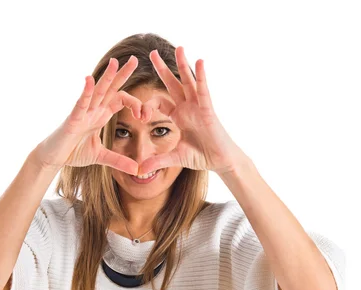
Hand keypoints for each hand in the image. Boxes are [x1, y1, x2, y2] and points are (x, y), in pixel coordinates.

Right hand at [33, 56, 142, 175]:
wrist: (53, 158)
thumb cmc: (73, 153)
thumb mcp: (101, 157)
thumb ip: (118, 161)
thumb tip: (137, 170)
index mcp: (101, 115)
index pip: (120, 100)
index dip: (135, 104)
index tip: (145, 115)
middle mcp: (93, 110)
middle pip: (111, 88)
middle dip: (122, 74)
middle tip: (136, 59)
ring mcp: (83, 113)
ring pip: (97, 91)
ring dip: (106, 77)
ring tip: (115, 62)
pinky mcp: (72, 119)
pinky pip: (80, 103)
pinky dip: (86, 92)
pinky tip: (90, 81)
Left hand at [137, 46, 244, 175]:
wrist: (220, 162)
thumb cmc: (202, 157)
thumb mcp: (174, 158)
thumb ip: (157, 161)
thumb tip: (139, 171)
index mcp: (178, 115)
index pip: (159, 102)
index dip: (147, 105)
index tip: (139, 115)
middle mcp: (187, 107)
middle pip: (172, 83)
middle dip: (162, 68)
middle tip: (152, 53)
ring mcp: (198, 106)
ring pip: (189, 81)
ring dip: (183, 64)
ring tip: (179, 48)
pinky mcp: (208, 109)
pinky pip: (203, 90)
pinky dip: (201, 76)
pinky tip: (199, 62)